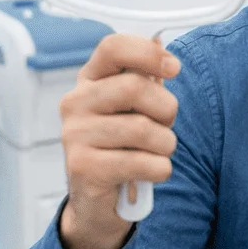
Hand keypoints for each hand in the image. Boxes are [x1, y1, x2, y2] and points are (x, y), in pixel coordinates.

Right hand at [57, 34, 179, 248]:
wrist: (97, 201)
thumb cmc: (122, 146)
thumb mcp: (133, 109)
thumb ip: (146, 81)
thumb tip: (163, 52)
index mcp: (89, 80)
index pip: (113, 47)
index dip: (148, 53)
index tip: (173, 68)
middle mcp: (75, 103)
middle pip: (135, 87)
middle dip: (167, 109)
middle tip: (165, 126)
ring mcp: (74, 136)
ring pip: (144, 129)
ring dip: (166, 145)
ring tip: (156, 153)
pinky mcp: (83, 168)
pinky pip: (143, 162)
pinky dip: (159, 169)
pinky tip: (150, 172)